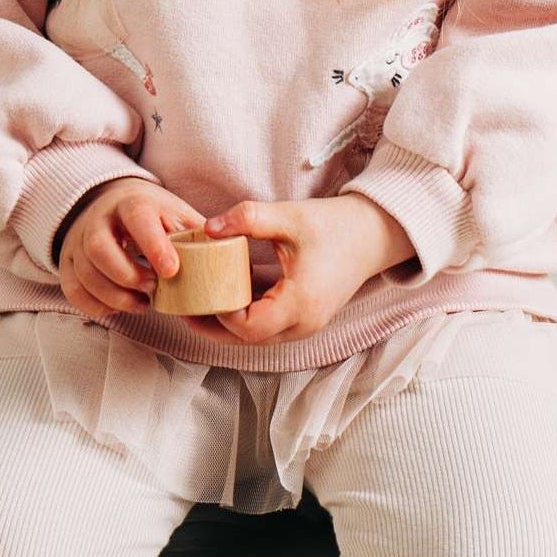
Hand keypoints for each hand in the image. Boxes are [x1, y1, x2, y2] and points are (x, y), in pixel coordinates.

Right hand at [56, 177, 208, 320]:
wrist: (111, 204)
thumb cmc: (153, 216)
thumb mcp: (177, 214)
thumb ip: (198, 234)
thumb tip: (230, 258)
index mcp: (132, 203)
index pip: (137, 219)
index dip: (153, 246)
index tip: (171, 271)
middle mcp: (100, 219)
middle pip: (99, 248)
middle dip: (126, 276)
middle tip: (151, 289)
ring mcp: (79, 240)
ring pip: (85, 272)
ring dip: (114, 295)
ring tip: (141, 304)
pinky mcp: (69, 260)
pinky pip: (73, 288)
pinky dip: (96, 304)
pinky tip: (118, 306)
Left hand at [176, 193, 416, 347]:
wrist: (373, 234)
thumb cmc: (334, 225)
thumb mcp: (288, 216)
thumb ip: (247, 219)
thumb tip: (206, 229)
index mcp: (300, 303)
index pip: (248, 327)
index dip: (219, 314)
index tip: (198, 290)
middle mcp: (304, 323)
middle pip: (247, 339)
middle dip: (214, 325)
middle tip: (183, 304)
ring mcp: (305, 325)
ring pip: (256, 336)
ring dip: (227, 322)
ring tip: (197, 300)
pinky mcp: (304, 318)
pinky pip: (267, 326)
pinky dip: (244, 315)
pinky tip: (223, 294)